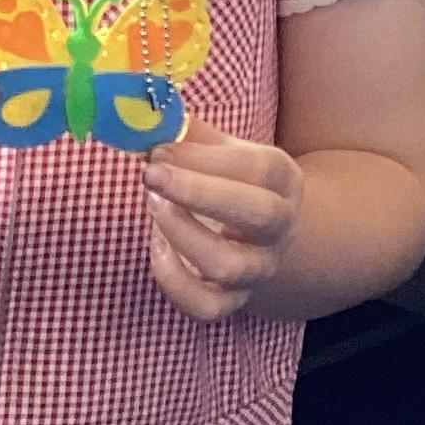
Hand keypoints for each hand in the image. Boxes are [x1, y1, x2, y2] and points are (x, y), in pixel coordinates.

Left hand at [142, 125, 303, 320]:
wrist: (259, 233)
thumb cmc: (228, 180)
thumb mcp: (221, 150)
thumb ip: (187, 134)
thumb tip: (142, 116)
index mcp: (282, 180)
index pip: (257, 168)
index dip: (203, 159)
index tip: (158, 149)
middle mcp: (280, 227)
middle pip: (258, 215)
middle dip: (198, 192)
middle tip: (150, 175)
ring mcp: (258, 268)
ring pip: (228, 265)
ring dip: (181, 233)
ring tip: (153, 205)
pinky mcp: (232, 301)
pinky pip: (207, 308)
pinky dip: (174, 282)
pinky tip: (157, 248)